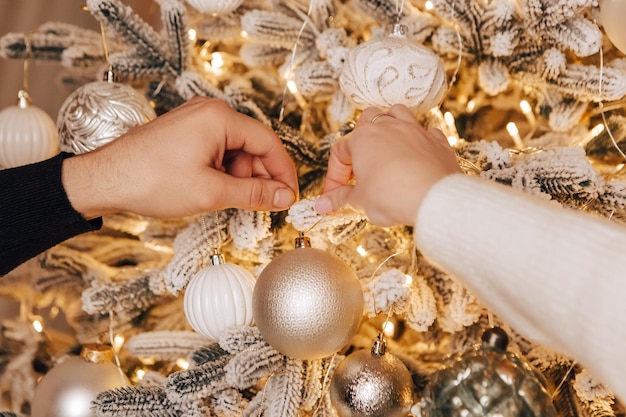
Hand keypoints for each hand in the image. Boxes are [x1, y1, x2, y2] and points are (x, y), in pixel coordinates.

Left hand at [63, 97, 297, 218]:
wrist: (105, 179)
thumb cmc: (151, 180)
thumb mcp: (211, 192)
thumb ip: (254, 193)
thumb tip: (283, 197)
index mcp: (220, 118)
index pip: (269, 142)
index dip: (283, 172)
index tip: (289, 196)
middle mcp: (210, 112)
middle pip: (253, 146)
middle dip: (258, 177)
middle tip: (260, 205)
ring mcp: (196, 121)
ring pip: (235, 151)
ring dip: (238, 177)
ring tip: (225, 199)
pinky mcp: (186, 133)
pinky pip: (217, 151)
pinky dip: (222, 172)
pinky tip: (214, 191)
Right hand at [315, 104, 459, 225]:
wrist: (433, 198)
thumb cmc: (392, 196)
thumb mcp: (360, 201)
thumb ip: (340, 199)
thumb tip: (322, 205)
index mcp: (362, 138)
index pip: (338, 153)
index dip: (334, 177)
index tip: (334, 197)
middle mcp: (388, 126)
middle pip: (367, 119)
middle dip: (360, 139)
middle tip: (359, 165)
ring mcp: (414, 130)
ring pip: (397, 113)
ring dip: (389, 126)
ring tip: (386, 147)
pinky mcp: (437, 141)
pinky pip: (426, 131)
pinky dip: (419, 140)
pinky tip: (416, 155)